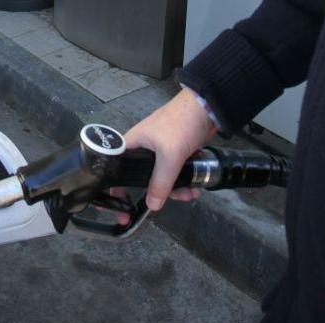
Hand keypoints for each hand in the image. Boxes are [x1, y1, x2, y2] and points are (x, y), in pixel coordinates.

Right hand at [118, 88, 216, 220]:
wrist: (208, 107)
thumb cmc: (181, 123)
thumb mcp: (170, 155)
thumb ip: (160, 182)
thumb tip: (153, 205)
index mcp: (131, 145)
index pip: (117, 173)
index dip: (117, 194)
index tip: (121, 213)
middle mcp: (142, 149)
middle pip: (142, 180)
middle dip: (157, 193)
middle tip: (165, 203)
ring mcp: (159, 152)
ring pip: (161, 179)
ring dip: (175, 189)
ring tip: (190, 193)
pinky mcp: (175, 153)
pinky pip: (174, 174)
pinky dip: (183, 182)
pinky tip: (194, 186)